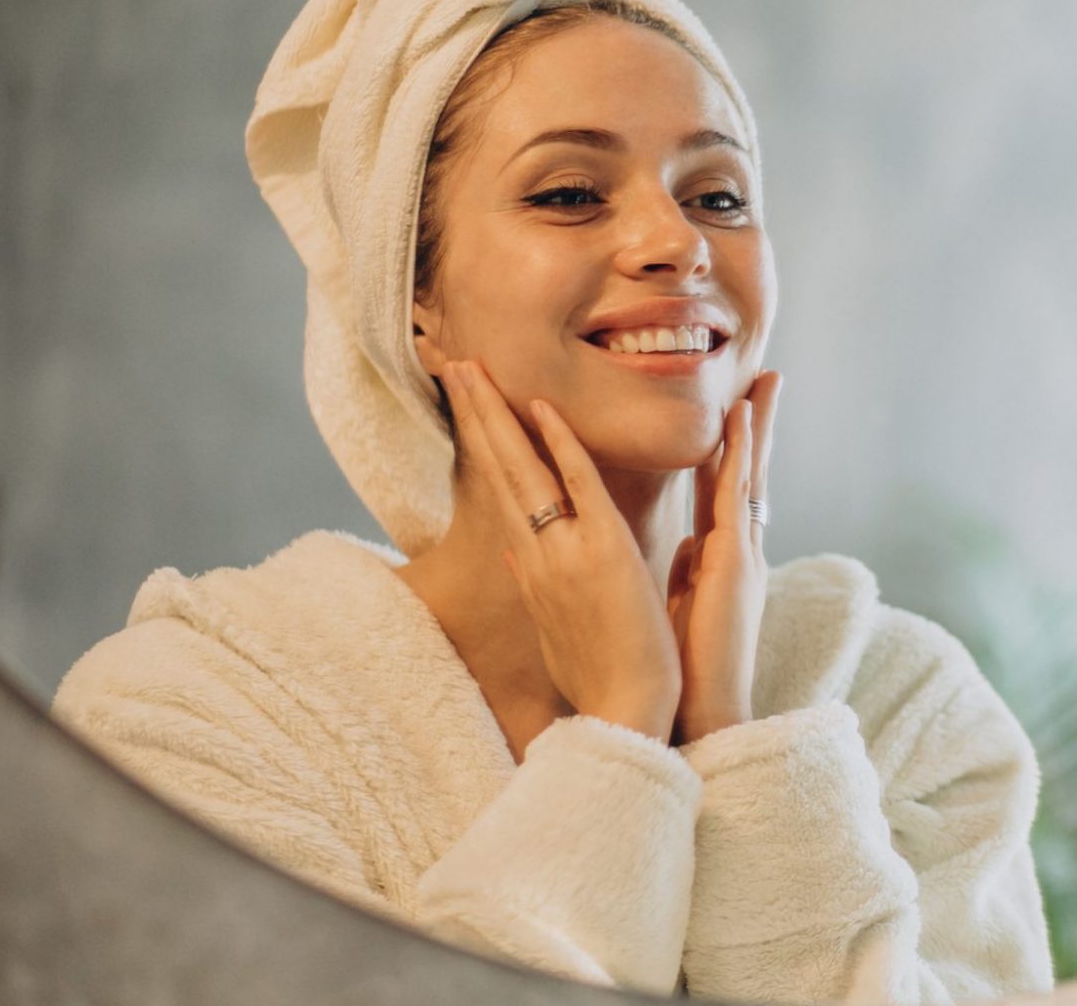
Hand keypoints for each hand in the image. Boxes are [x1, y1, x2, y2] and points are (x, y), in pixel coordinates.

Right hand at [442, 360, 681, 740]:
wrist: (625, 713)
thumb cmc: (599, 676)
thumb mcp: (555, 627)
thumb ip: (535, 581)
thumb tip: (515, 549)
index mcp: (533, 566)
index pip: (502, 489)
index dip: (483, 443)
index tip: (467, 402)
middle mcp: (538, 553)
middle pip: (499, 469)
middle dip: (475, 414)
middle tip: (451, 363)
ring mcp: (565, 551)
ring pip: (524, 469)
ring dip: (497, 414)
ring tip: (470, 368)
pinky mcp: (602, 552)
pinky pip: (578, 486)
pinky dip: (560, 445)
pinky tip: (540, 406)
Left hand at [664, 371, 781, 743]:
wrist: (699, 715)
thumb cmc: (682, 672)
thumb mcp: (679, 607)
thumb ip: (684, 573)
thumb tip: (682, 547)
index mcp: (720, 562)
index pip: (724, 493)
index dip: (730, 450)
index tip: (735, 412)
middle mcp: (738, 552)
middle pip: (747, 474)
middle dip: (757, 426)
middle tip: (766, 379)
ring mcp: (741, 555)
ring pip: (749, 475)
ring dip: (756, 427)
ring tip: (763, 382)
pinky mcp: (734, 562)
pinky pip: (737, 495)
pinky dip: (739, 453)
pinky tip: (742, 419)